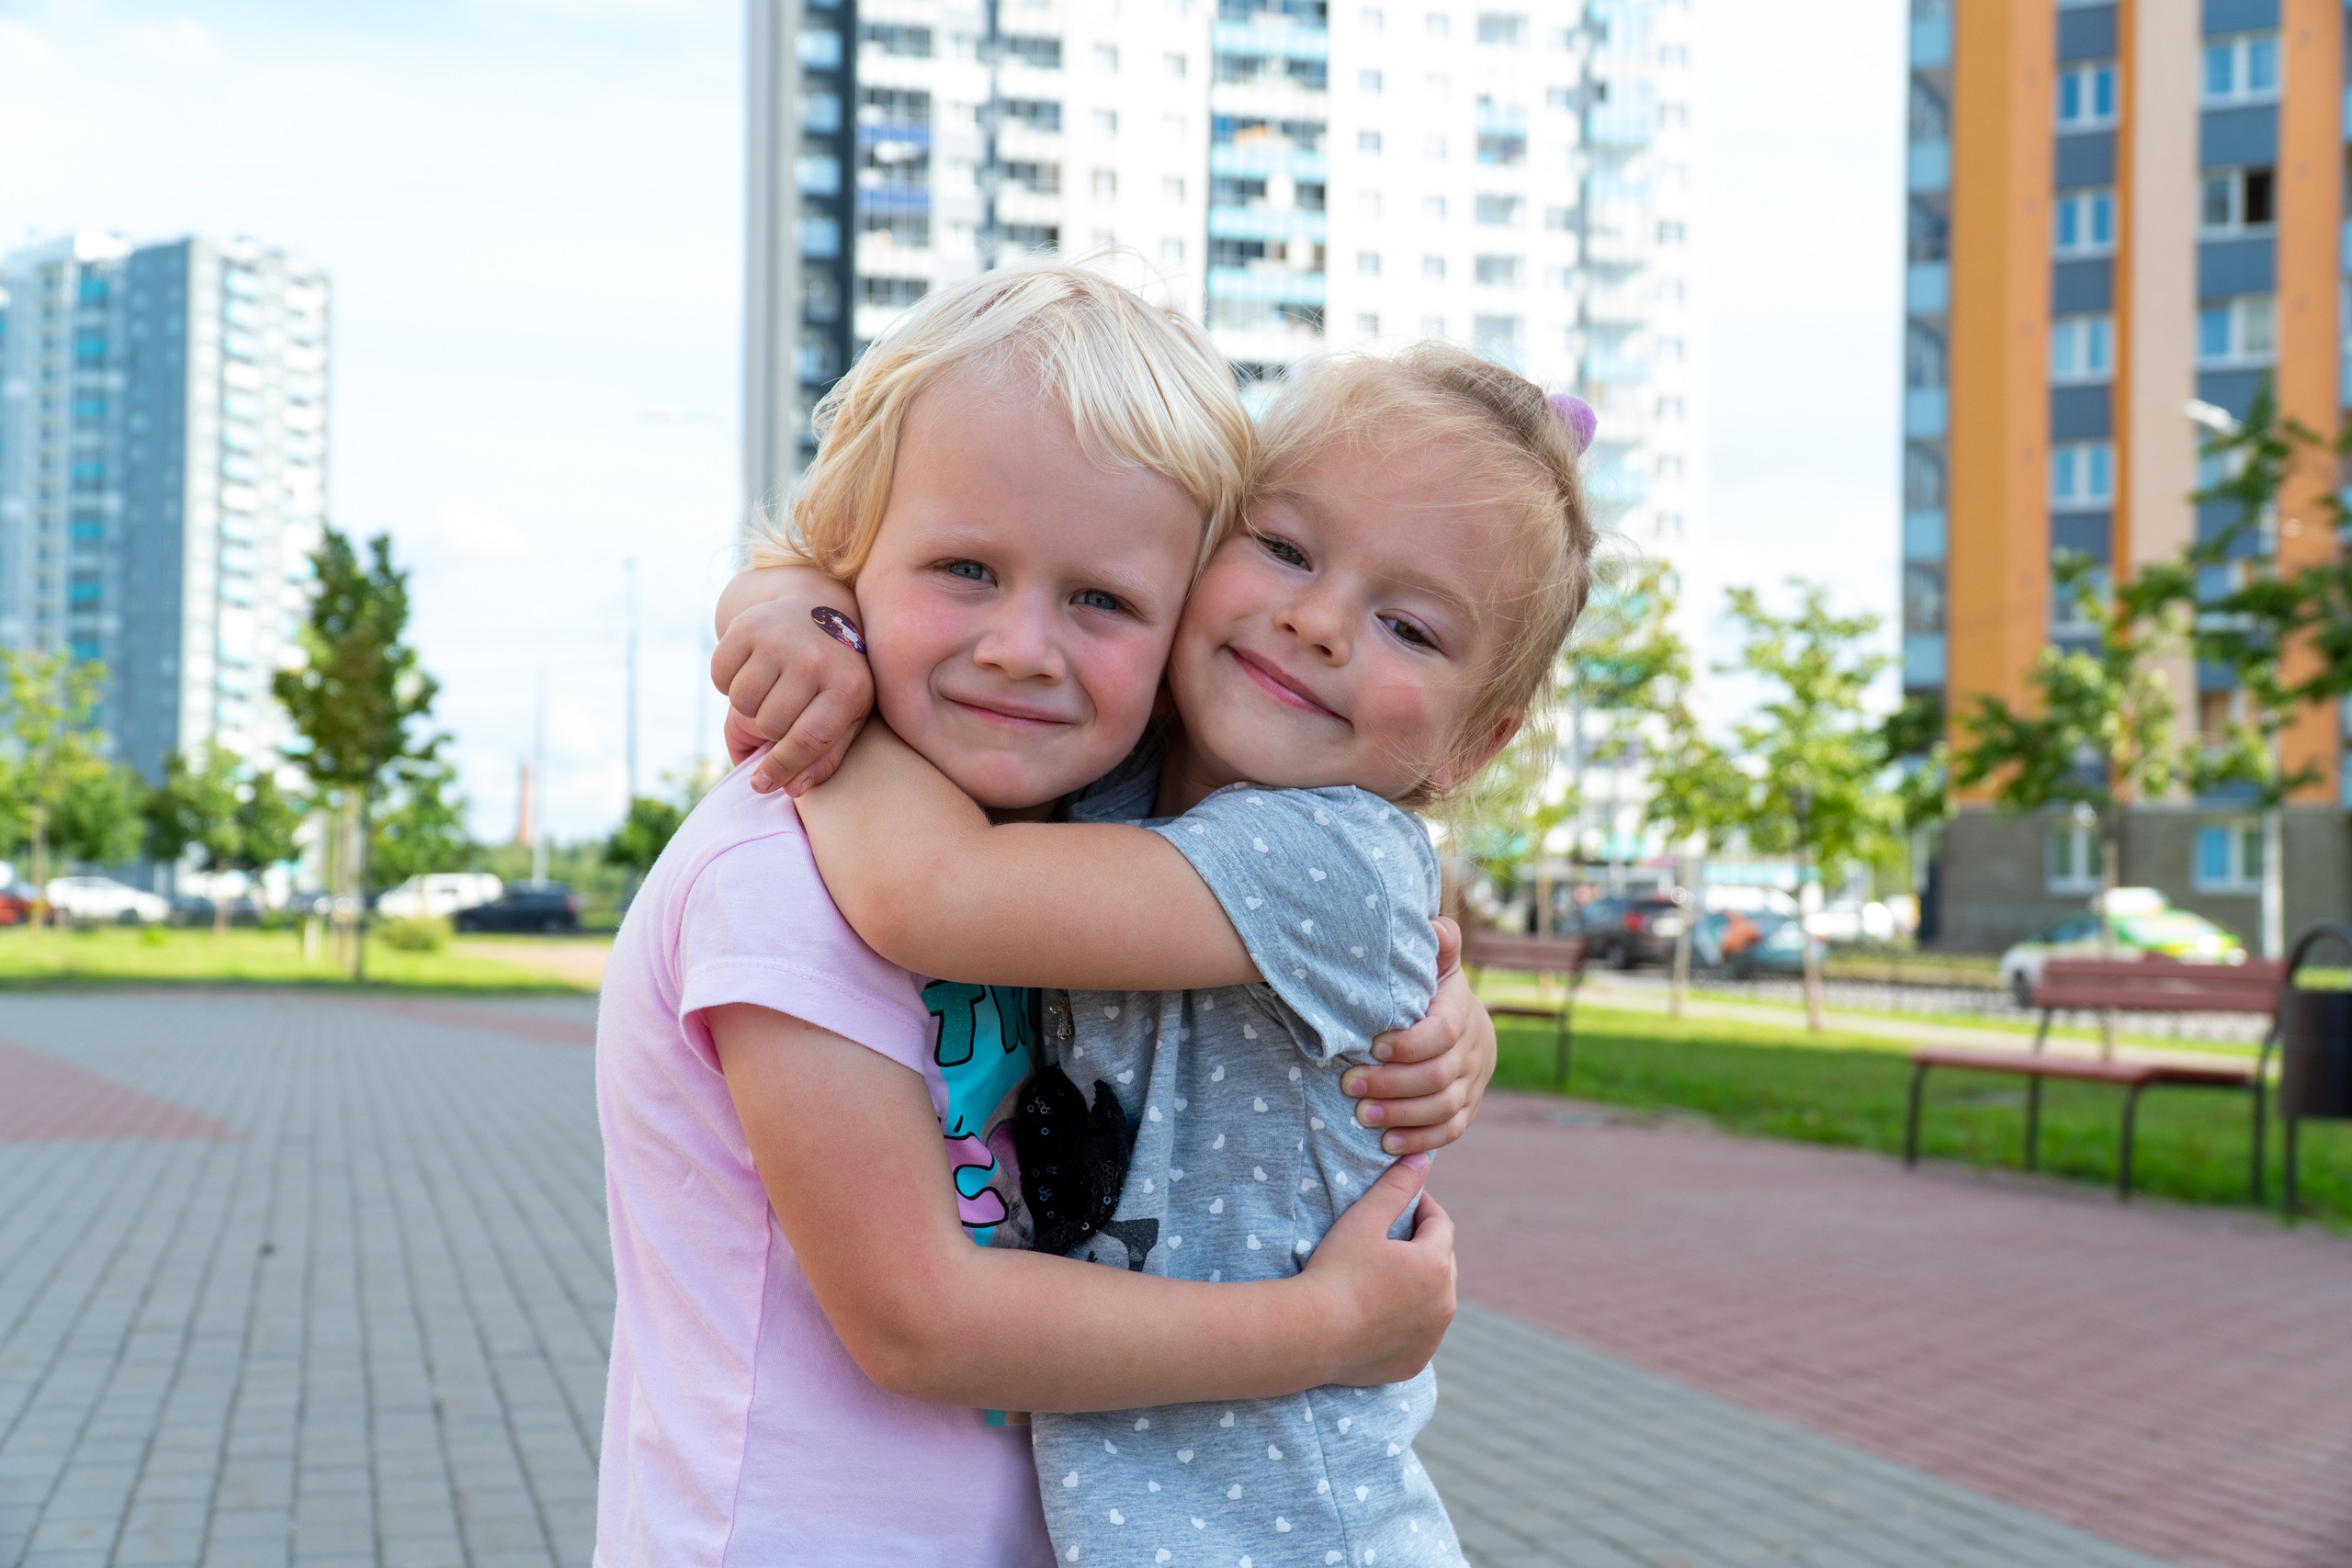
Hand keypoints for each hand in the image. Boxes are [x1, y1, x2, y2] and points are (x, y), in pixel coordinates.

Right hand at [711, 579, 875, 795]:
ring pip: (742, 701)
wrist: (820, 607)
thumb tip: (791, 790)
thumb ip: (825, 756)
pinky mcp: (750, 624)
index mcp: (849, 687)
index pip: (808, 741)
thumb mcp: (848, 715)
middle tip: (779, 711)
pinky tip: (751, 670)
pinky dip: (727, 681)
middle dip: (769, 728)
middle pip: (770, 724)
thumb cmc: (837, 675)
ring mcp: (782, 639)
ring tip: (769, 690)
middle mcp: (817, 660)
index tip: (763, 785)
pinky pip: (720, 675)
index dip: (782, 769)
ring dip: (748, 705)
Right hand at [1302, 1153, 1455, 1386]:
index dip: (1422, 1208)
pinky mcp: (1416, 1362)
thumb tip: (1422, 1159)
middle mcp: (1445, 1304)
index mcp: (1436, 1265)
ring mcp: (1432, 1337)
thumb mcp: (1363, 1220)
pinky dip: (1409, 1321)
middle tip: (1391, 1239)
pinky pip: (1420, 1334)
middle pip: (1443, 1263)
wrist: (1311, 1334)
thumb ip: (1395, 1188)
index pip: (1440, 1225)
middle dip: (1423, 1247)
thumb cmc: (1335, 1271)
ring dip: (1419, 1285)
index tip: (1402, 1203)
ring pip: (1434, 1300)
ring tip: (1387, 1276)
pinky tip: (1381, 1313)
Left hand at [1342, 917, 1494, 1154]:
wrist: (1471, 1030)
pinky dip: (1419, 1140)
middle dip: (1391, 1083)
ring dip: (1400, 1114)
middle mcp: (1470, 1053)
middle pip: (1437, 1076)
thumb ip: (1438, 945)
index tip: (1373, 1044)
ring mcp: (1470, 1086)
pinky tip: (1386, 1143)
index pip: (1442, 1033)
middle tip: (1348, 1083)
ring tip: (1360, 1116)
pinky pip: (1449, 1132)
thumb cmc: (1436, 994)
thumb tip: (1435, 924)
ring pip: (1442, 1107)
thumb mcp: (1437, 965)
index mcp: (1459, 1015)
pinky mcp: (1466, 1111)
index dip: (1410, 1043)